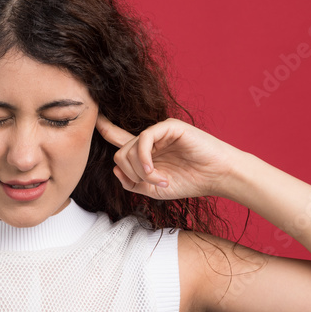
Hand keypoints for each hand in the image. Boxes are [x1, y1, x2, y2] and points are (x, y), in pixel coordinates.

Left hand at [95, 114, 238, 199]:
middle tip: (151, 183)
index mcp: (146, 152)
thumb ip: (132, 182)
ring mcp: (159, 132)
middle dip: (130, 173)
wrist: (217, 177)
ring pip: (129, 148)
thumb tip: (115, 170)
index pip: (119, 139)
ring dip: (140, 170)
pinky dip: (143, 158)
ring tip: (159, 180)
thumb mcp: (154, 190)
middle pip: (120, 152)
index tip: (94, 121)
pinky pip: (143, 139)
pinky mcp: (169, 127)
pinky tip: (153, 170)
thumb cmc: (190, 182)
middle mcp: (150, 140)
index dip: (105, 129)